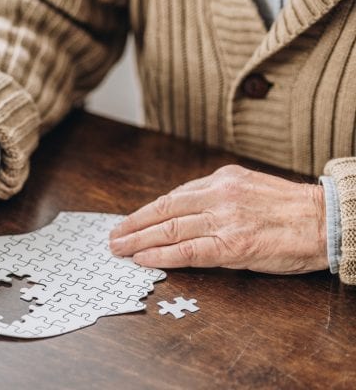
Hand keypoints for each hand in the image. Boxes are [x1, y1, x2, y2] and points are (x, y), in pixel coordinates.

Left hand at [109, 165, 327, 274]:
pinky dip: (161, 256)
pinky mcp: (232, 245)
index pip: (172, 196)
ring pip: (169, 229)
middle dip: (133, 225)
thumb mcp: (249, 187)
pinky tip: (143, 259)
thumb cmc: (290, 209)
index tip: (129, 220)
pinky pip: (188, 251)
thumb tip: (183, 210)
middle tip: (113, 236)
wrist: (327, 221)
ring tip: (119, 249)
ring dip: (138, 240)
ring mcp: (224, 220)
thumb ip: (217, 195)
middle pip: (163, 211)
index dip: (146, 211)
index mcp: (222, 179)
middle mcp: (218, 195)